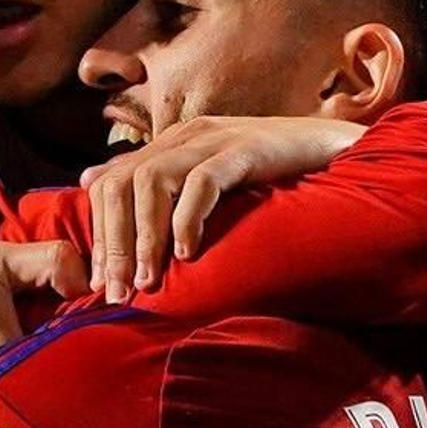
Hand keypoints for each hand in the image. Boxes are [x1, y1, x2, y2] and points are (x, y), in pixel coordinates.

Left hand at [81, 116, 366, 303]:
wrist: (336, 149)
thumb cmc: (274, 175)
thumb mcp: (209, 179)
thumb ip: (158, 183)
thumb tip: (90, 182)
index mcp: (172, 143)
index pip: (110, 182)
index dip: (99, 232)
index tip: (103, 283)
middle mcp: (186, 136)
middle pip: (123, 183)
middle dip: (114, 242)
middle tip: (118, 292)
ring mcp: (215, 138)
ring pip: (153, 181)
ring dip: (145, 236)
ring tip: (149, 280)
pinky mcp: (246, 148)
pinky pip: (204, 181)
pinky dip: (189, 218)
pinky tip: (188, 254)